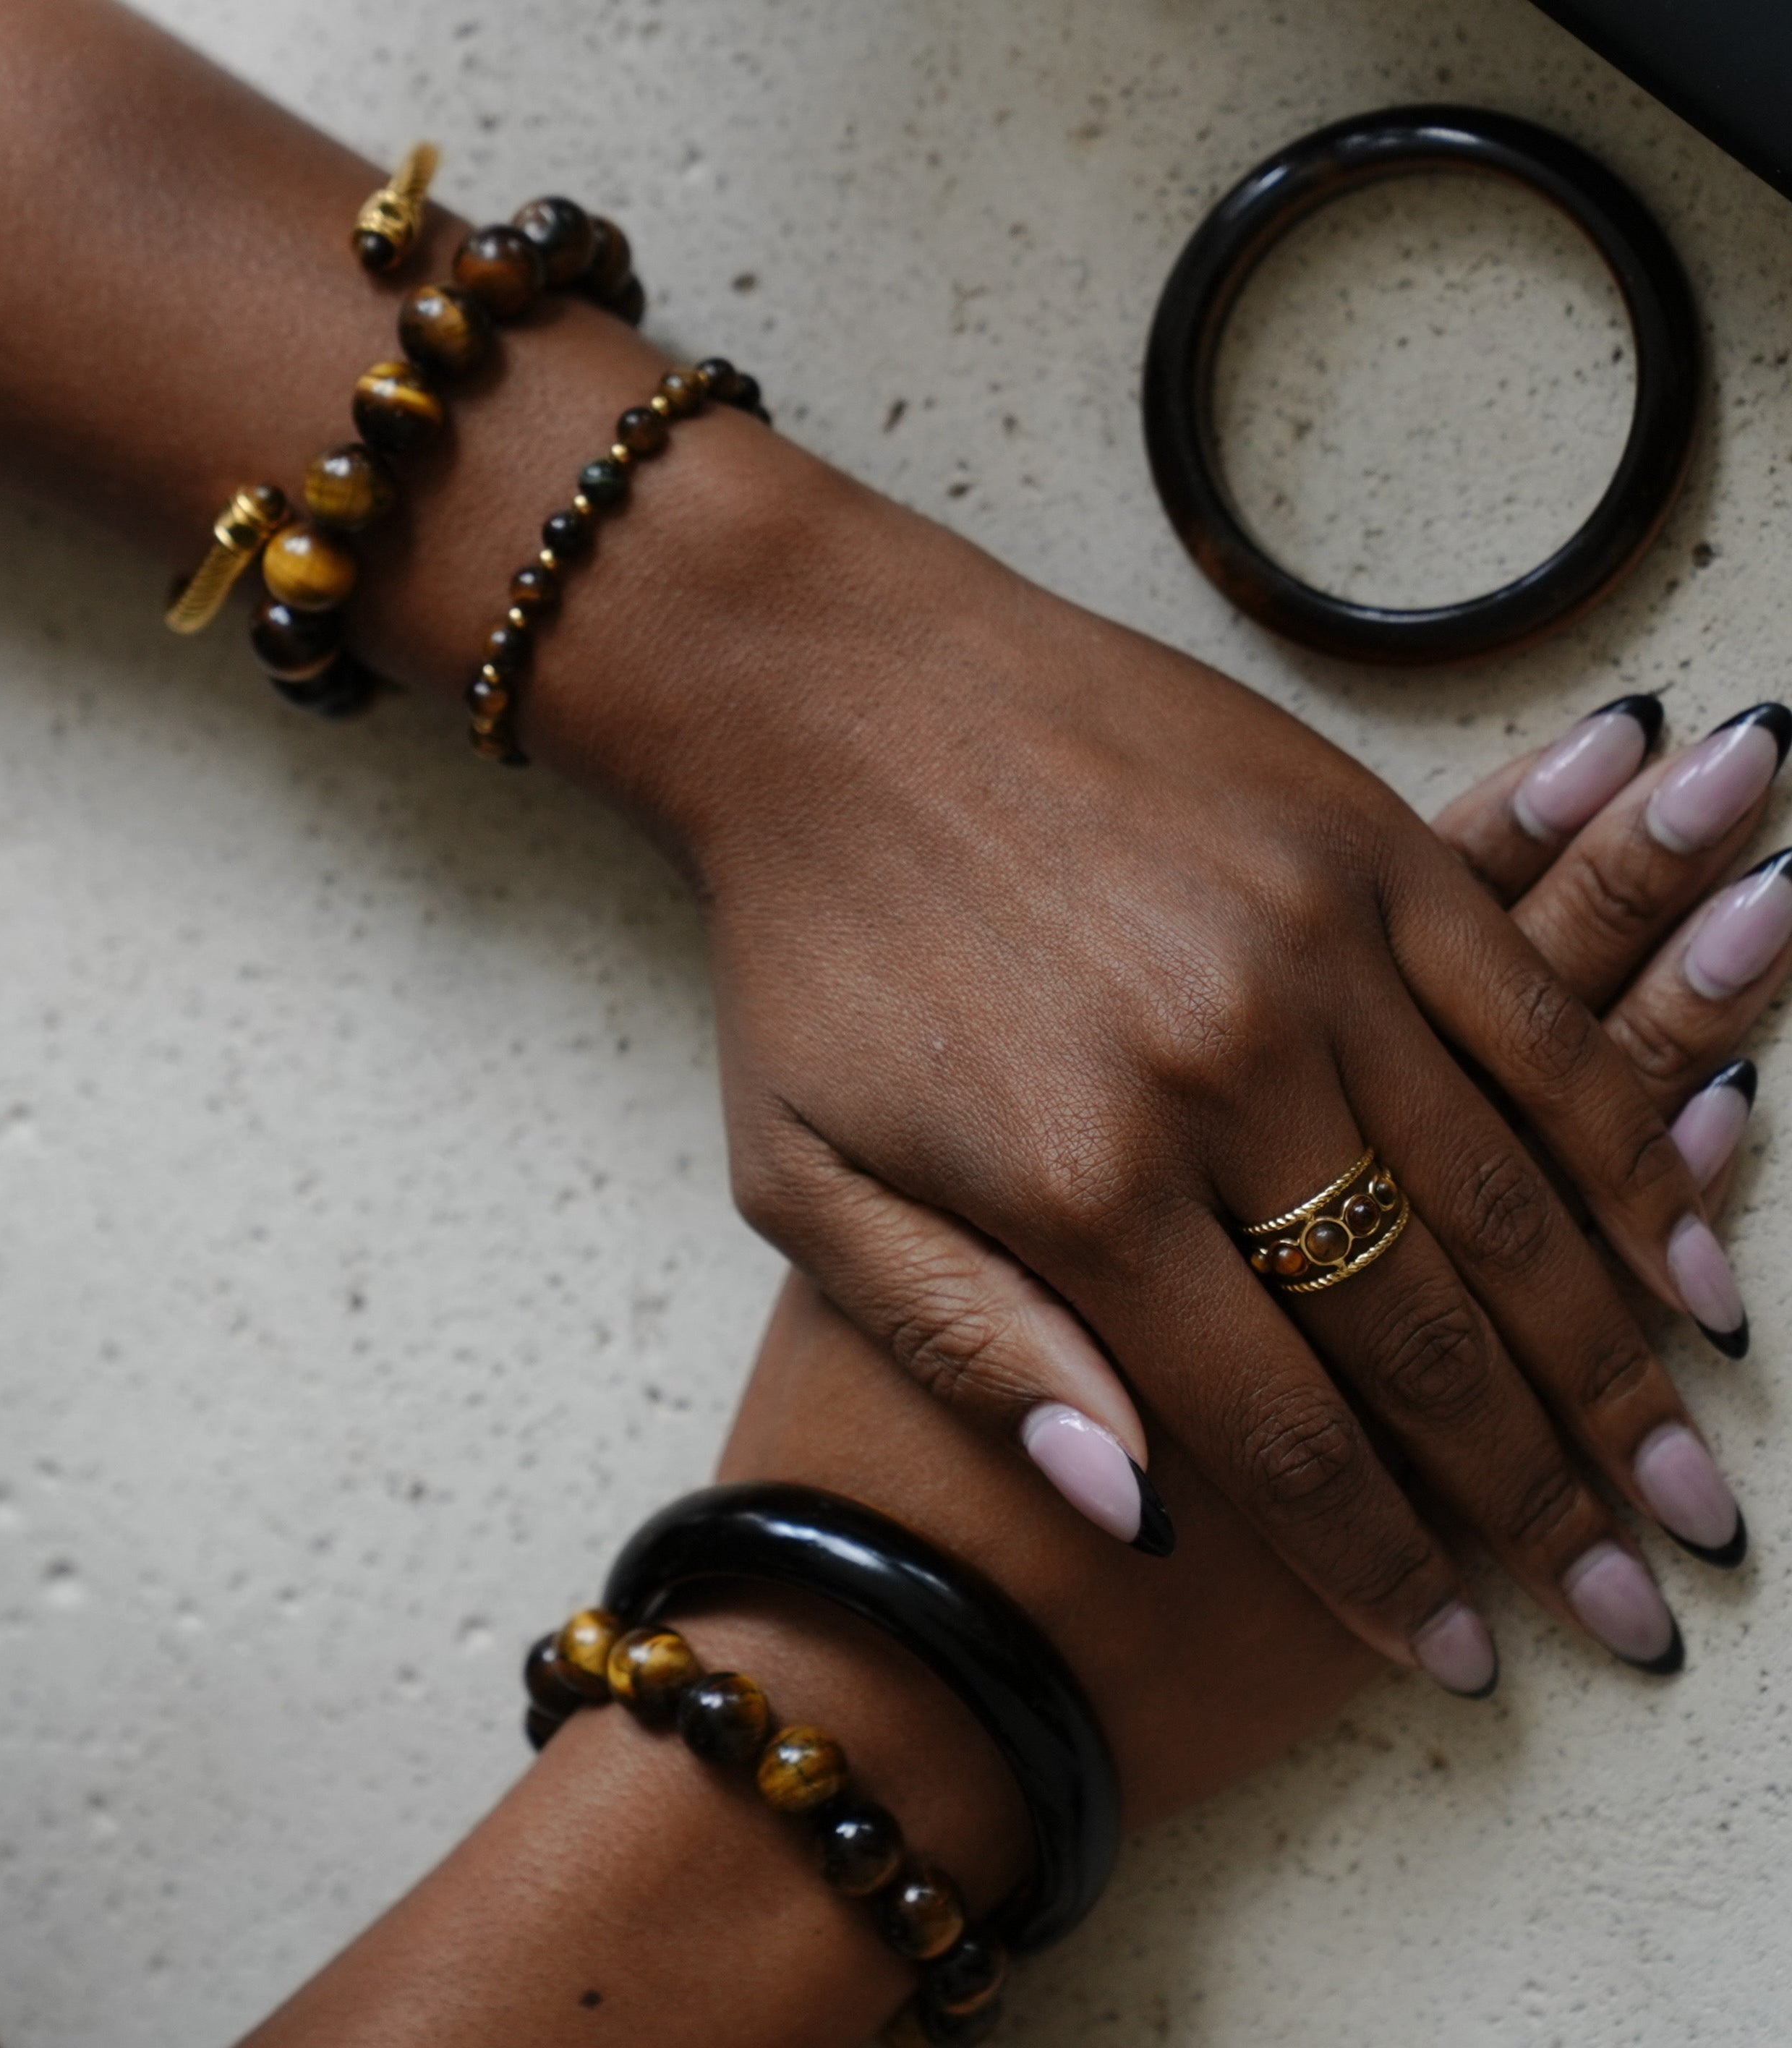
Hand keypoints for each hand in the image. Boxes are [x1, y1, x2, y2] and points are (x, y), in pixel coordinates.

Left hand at [557, 437, 1777, 1693]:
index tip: (1448, 1647)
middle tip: (1625, 1601)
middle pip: (1418, 1333)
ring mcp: (1315, 948)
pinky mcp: (1366, 848)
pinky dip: (1625, 1152)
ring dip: (1612, 1357)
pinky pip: (1537, 1025)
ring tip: (1683, 1479)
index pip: (1267, 1429)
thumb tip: (1130, 1513)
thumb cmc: (806, 951)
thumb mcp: (806, 1181)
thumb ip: (964, 1349)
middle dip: (1530, 1494)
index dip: (1371, 1560)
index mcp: (1076, 1182)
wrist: (833, 697)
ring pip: (1509, 1198)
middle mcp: (1221, 1074)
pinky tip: (1681, 1257)